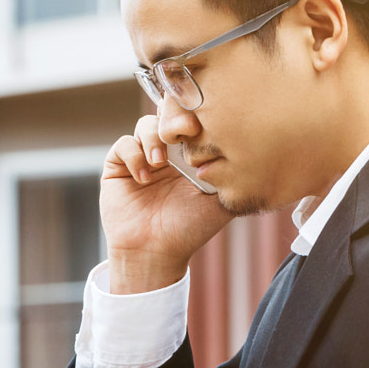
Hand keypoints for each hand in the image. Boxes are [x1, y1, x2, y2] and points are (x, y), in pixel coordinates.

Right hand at [100, 114, 227, 292]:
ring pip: (145, 125)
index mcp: (190, 157)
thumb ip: (233, 176)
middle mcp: (166, 153)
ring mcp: (141, 158)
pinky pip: (123, 145)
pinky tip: (144, 178)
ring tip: (160, 163)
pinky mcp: (118, 167)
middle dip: (174, 118)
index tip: (203, 127)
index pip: (192, 122)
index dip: (196, 116)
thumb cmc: (189, 230)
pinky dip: (134, 155)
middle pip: (167, 114)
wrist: (156, 253)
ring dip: (153, 138)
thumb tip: (250, 152)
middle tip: (185, 132)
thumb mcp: (220, 201)